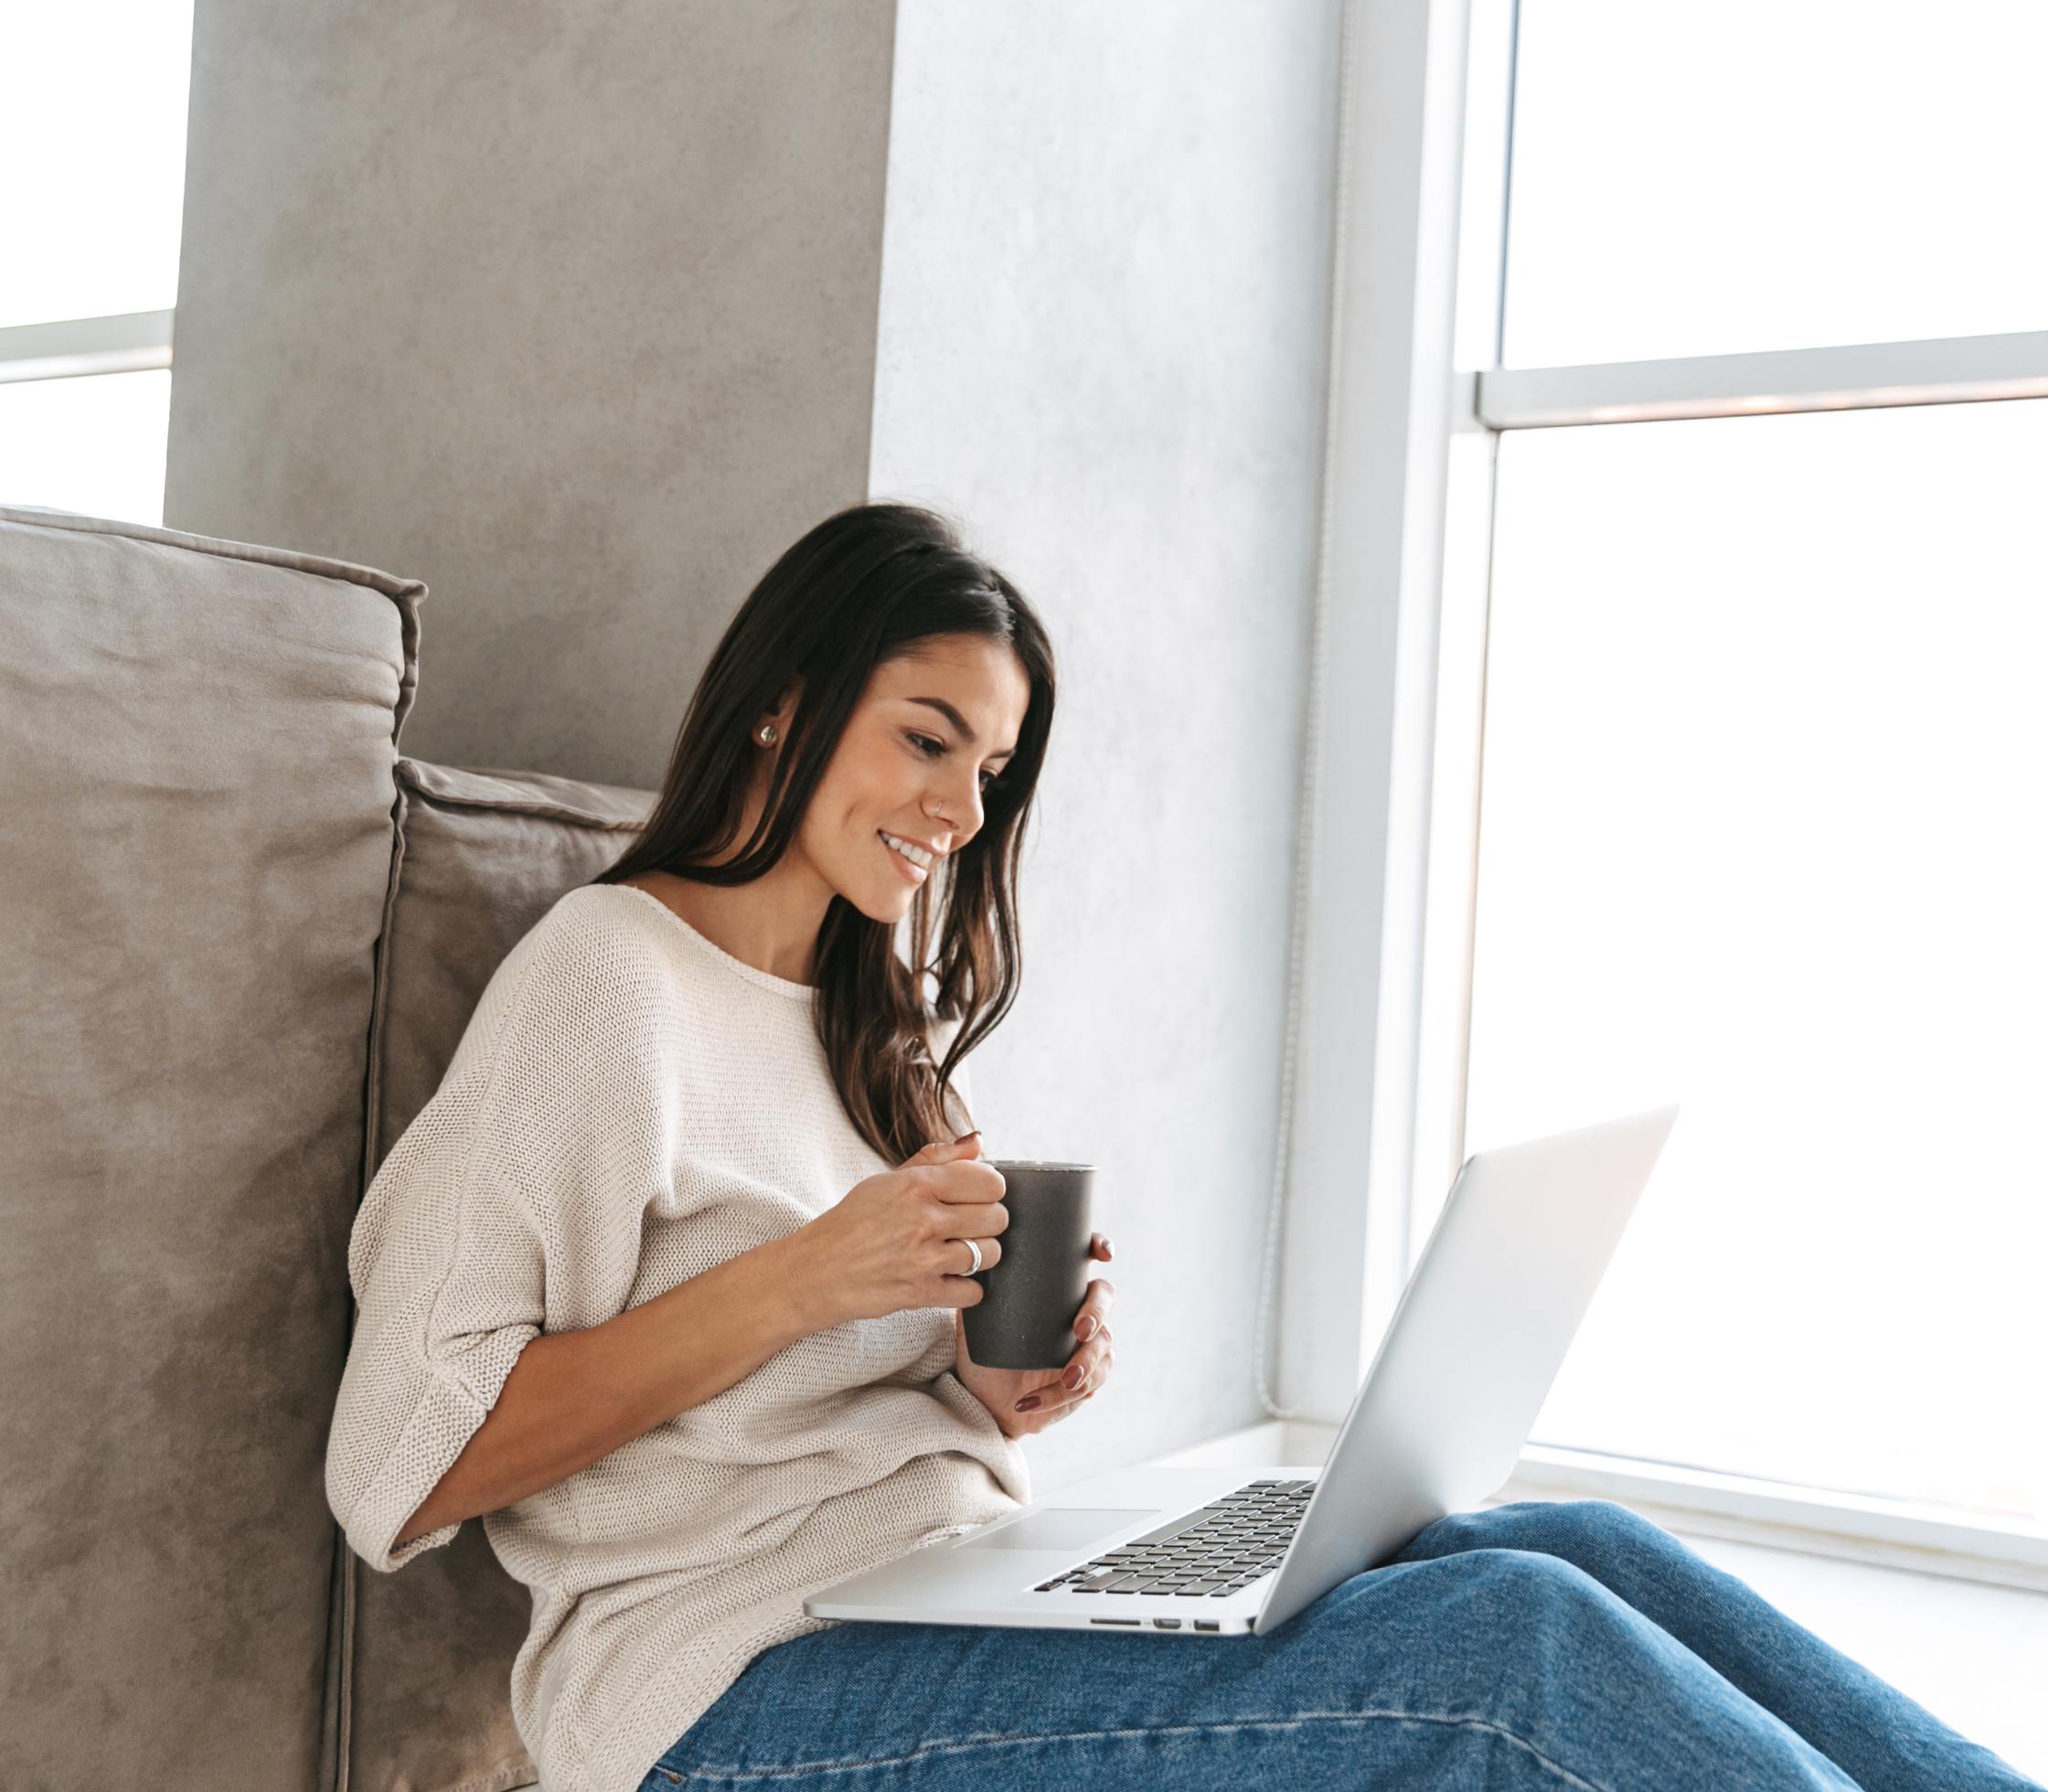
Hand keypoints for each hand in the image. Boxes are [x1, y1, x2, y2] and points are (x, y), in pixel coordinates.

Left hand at [950, 1154, 1115, 1438]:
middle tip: (1079, 1323)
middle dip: (1098, 1311)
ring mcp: (1077, 1348)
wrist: (965, 1383)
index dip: (1102, 1249)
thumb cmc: (974, 1323)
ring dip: (1087, 1361)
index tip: (1101, 1250)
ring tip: (1065, 1368)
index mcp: (1057, 1281)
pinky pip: (1082, 1389)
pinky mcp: (1069, 1385)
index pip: (1089, 1257)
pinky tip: (1048, 1394)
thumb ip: (967, 1210)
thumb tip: (978, 1142)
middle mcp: (1075, 1310)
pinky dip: (1063, 1395)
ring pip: (1101, 1351)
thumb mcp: (970, 1272)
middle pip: (1104, 1302)